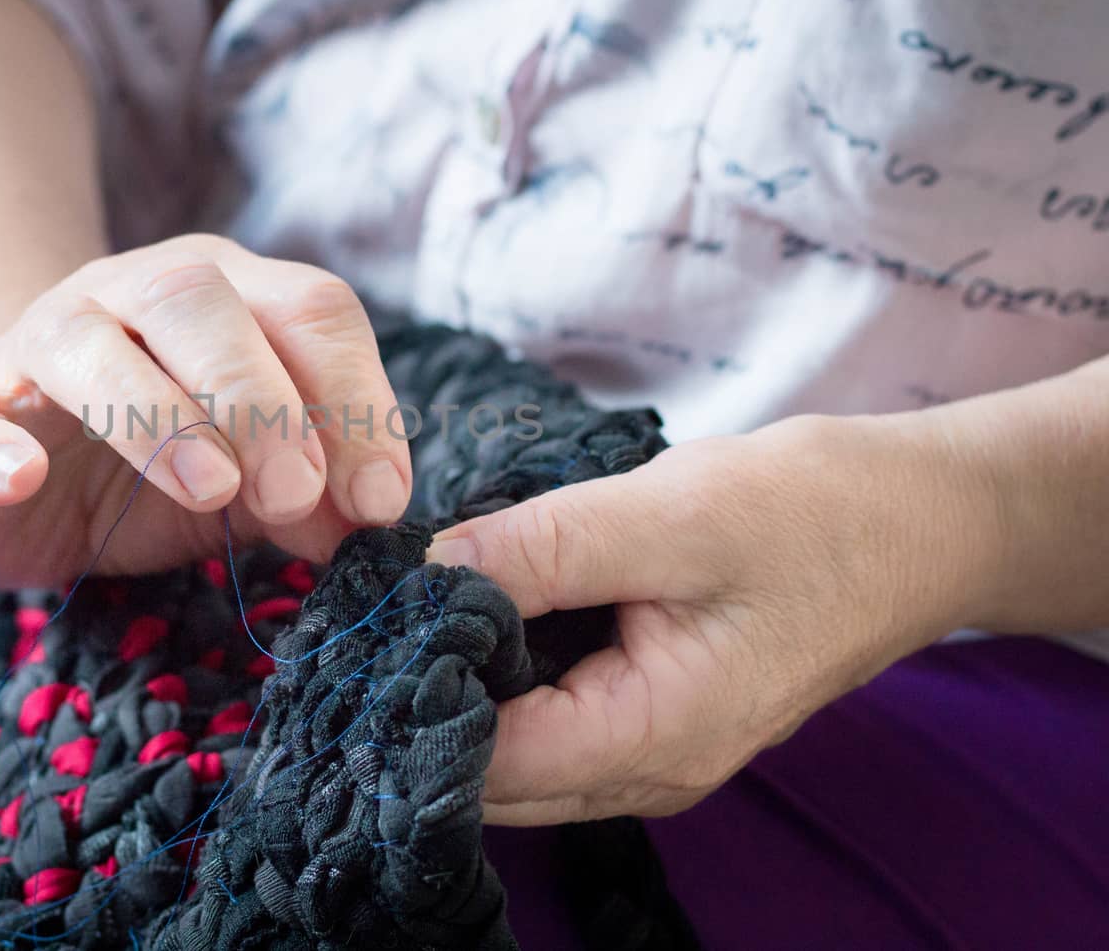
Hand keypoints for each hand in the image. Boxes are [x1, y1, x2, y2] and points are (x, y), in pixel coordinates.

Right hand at [0, 234, 412, 586]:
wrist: (21, 466)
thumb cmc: (162, 465)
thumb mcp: (255, 482)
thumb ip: (313, 491)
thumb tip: (364, 520)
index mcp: (228, 296)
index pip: (311, 308)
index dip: (356, 398)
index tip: (377, 500)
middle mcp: (133, 293)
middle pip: (199, 297)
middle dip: (260, 398)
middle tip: (292, 495)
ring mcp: (37, 340)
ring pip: (85, 339)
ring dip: (154, 414)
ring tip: (207, 491)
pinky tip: (19, 478)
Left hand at [427, 413, 1003, 822]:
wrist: (919, 521)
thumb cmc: (814, 515)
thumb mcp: (671, 515)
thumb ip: (542, 550)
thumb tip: (427, 577)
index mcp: (655, 737)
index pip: (487, 761)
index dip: (414, 697)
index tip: (368, 624)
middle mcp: (648, 769)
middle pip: (491, 772)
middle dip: (427, 698)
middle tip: (380, 607)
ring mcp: (655, 750)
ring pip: (517, 750)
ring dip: (466, 683)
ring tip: (422, 599)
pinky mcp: (657, 713)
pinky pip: (554, 717)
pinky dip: (510, 671)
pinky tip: (487, 604)